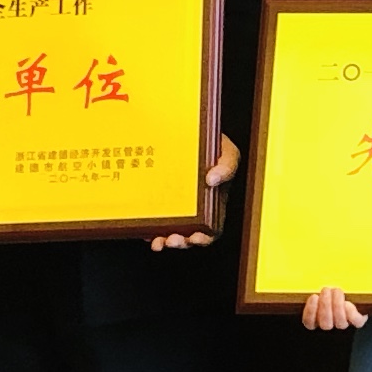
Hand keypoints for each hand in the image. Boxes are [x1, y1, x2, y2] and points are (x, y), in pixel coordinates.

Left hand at [150, 132, 243, 250]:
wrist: (189, 129)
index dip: (205, 237)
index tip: (197, 237)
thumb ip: (226, 165)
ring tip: (159, 240)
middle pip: (190, 234)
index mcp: (213, 200)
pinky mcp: (158, 199)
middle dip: (182, 242)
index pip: (212, 227)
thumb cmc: (211, 143)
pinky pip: (153, 219)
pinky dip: (148, 228)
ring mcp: (175, 203)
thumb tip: (212, 179)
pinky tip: (144, 230)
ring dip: (165, 239)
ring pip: (170, 230)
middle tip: (173, 240)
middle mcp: (194, 206)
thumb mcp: (227, 151)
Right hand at [300, 286, 367, 330]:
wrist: (354, 293)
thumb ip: (316, 291)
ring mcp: (344, 324)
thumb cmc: (332, 290)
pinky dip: (351, 312)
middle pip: (325, 323)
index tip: (314, 297)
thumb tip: (307, 282)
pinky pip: (356, 321)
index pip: (309, 323)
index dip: (310, 311)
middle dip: (325, 305)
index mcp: (317, 319)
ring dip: (337, 305)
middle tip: (326, 290)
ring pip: (340, 322)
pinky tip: (348, 303)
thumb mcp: (322, 289)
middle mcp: (330, 324)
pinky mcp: (358, 321)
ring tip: (336, 291)